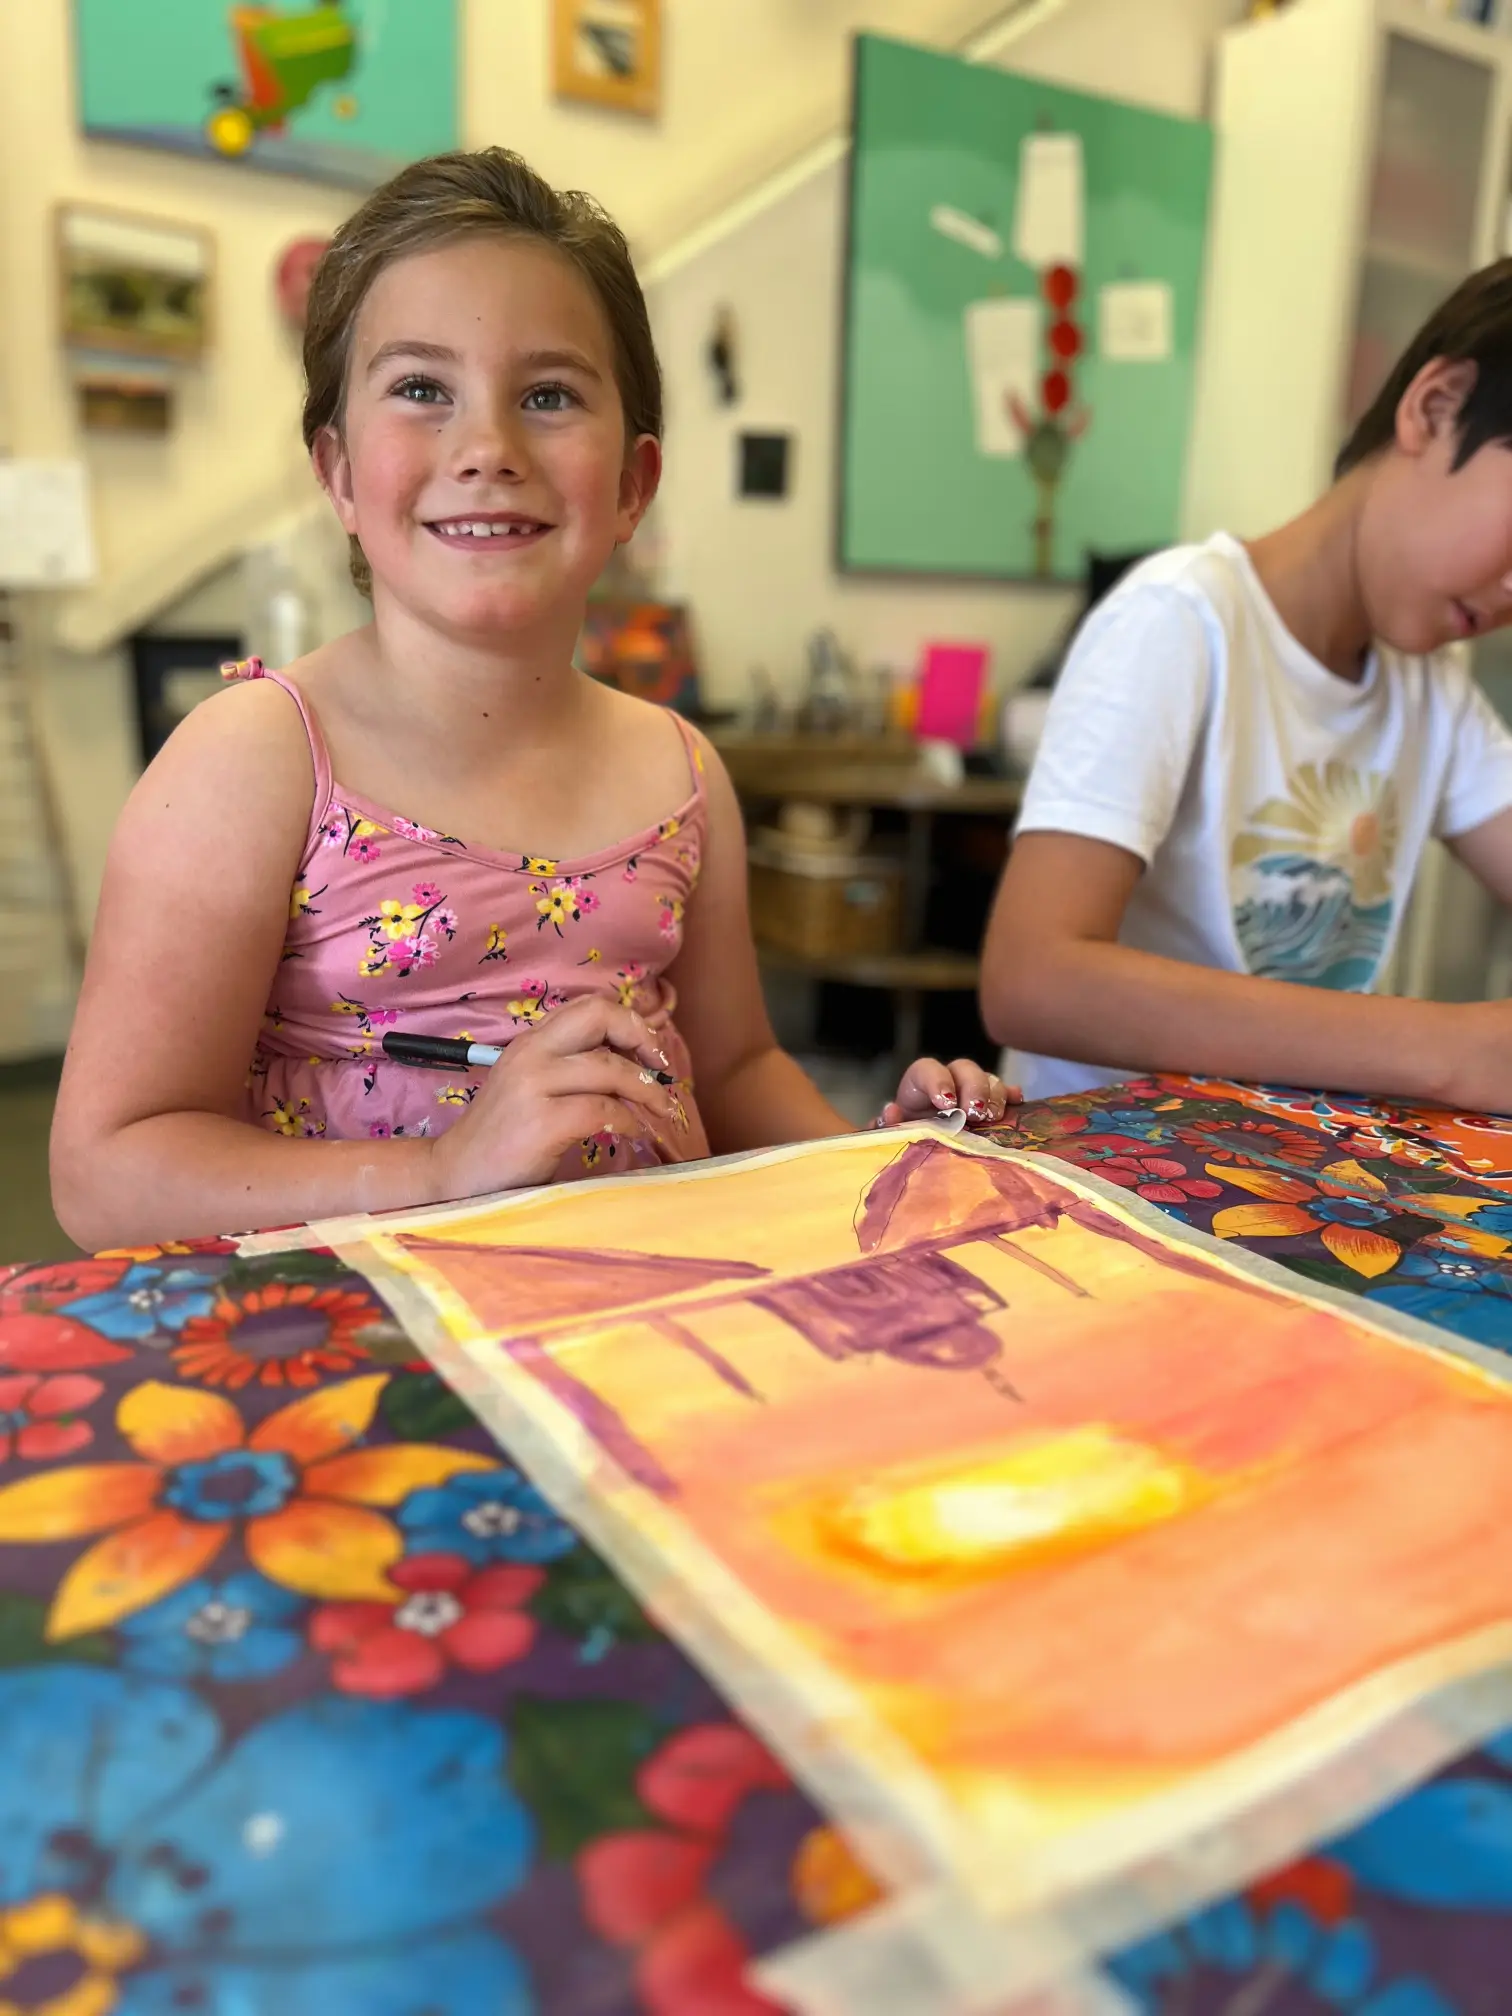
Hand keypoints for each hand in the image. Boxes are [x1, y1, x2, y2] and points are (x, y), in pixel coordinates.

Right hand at [425, 996, 686, 1202]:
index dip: (628, 1021)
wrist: (455, 1177)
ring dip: (648, 1090)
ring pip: (610, 1067)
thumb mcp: (533, 1089)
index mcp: (531, 1042)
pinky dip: (629, 1122)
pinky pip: (603, 1110)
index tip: (649, 1051)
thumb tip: (633, 1063)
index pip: (588, 1006)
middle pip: (600, 1015)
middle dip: (642, 1037)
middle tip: (663, 1069)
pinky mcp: (541, 1122)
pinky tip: (633, 1134)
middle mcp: (531, 1053)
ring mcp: (533, 1085)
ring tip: (662, 1110)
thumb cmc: (503, 1138)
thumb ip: (569, 1069)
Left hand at [876, 1058, 1018, 1130]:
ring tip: (993, 1117)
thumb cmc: (903, 1140)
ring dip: (994, 1095)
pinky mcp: (991, 1108)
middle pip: (965, 1069)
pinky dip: (1013, 1097)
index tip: (946, 1102)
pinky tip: (1018, 1103)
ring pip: (989, 1080)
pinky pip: (1006, 1096)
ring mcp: (973, 1094)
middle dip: (973, 1087)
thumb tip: (890, 1113)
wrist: (920, 1156)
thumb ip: (885, 1125)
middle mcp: (949, 1083)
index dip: (939, 1081)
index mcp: (920, 1086)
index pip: (928, 1069)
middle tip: (974, 1113)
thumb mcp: (890, 1134)